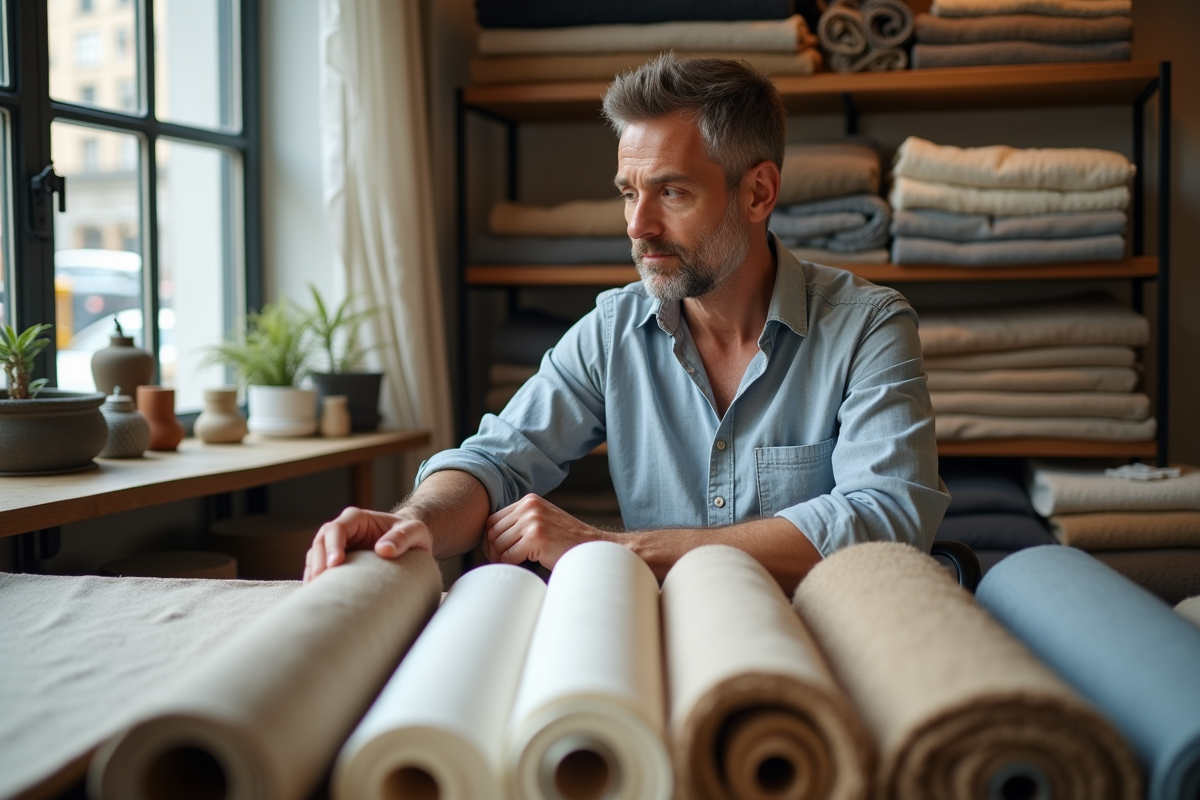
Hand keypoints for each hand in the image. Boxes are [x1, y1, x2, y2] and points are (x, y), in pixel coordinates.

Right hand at [303, 507, 433, 582]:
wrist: (408, 544)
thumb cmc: (411, 534)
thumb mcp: (415, 531)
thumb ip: (403, 537)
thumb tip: (383, 550)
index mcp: (357, 519)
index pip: (337, 528)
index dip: (333, 545)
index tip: (336, 563)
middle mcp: (342, 530)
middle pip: (320, 543)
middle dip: (319, 563)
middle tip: (322, 584)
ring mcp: (336, 546)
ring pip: (316, 557)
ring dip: (314, 574)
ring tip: (318, 594)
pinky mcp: (335, 562)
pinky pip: (319, 570)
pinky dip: (317, 582)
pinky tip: (319, 597)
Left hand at [484, 494, 607, 569]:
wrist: (593, 547)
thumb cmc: (567, 541)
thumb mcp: (543, 521)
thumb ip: (522, 521)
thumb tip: (489, 537)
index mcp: (530, 501)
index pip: (493, 519)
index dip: (490, 539)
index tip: (496, 552)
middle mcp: (530, 507)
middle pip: (492, 531)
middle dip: (492, 550)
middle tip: (501, 563)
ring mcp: (533, 521)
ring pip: (498, 544)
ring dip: (501, 559)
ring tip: (512, 566)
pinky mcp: (536, 537)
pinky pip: (508, 556)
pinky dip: (511, 565)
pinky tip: (522, 567)